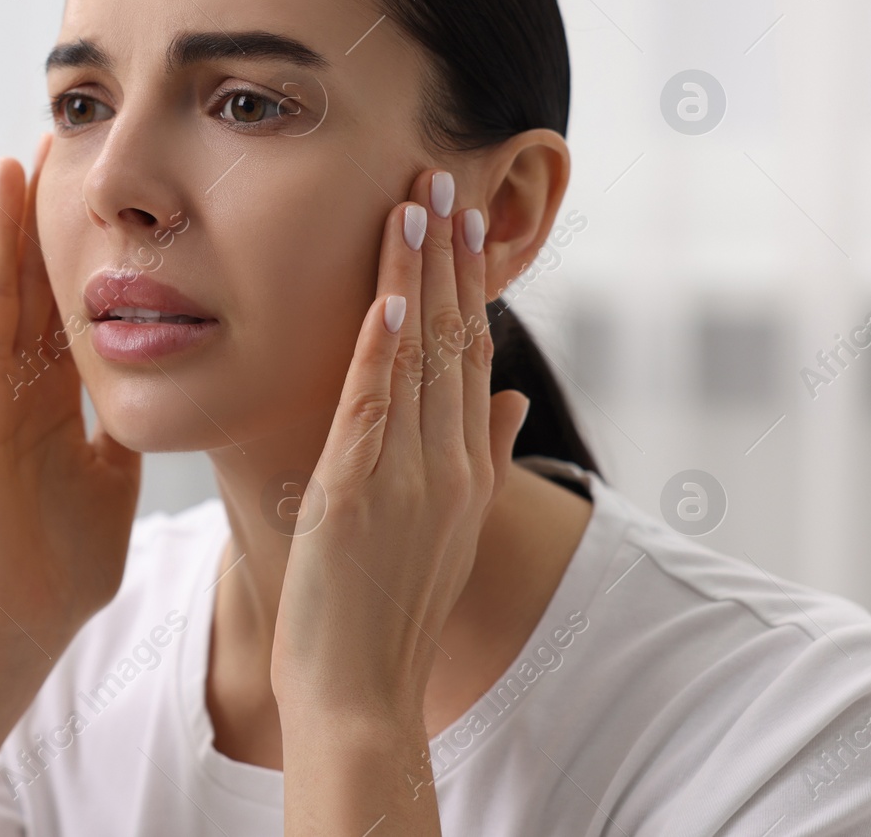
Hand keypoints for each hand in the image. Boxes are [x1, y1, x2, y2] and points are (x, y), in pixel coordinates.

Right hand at [0, 136, 142, 661]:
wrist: (26, 620)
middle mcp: (18, 386)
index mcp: (57, 396)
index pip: (68, 302)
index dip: (80, 244)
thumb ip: (121, 423)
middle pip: (30, 283)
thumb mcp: (112, 473)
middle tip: (53, 142)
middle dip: (40, 215)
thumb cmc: (68, 558)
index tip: (99, 186)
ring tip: (6, 166)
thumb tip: (158, 381)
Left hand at [271, 166, 528, 739]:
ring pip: (421, 356)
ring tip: (415, 202)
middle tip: (443, 180)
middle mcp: (449, 463)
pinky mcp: (360, 490)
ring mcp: (409, 475)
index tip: (463, 221)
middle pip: (456, 339)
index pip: (473, 355)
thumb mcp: (448, 531)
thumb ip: (484, 459)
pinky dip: (385, 345)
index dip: (470, 283)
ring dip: (419, 275)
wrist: (360, 691)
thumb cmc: (388, 611)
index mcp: (467, 468)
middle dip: (450, 257)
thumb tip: (510, 397)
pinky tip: (391, 292)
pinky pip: (377, 402)